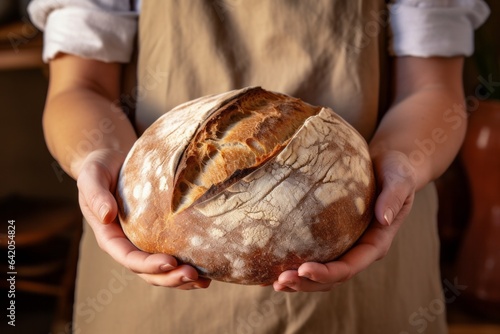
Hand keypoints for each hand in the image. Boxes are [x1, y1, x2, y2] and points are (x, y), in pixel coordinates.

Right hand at [76, 149, 210, 288]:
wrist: (112, 159)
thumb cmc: (100, 167)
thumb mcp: (92, 176)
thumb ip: (95, 195)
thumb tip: (106, 216)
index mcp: (109, 235)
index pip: (128, 257)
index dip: (148, 264)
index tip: (169, 262)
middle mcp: (127, 243)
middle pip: (147, 271)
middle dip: (170, 277)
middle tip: (193, 275)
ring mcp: (144, 241)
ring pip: (162, 269)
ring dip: (181, 278)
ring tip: (204, 280)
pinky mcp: (159, 233)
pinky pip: (173, 255)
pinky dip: (188, 265)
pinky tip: (207, 270)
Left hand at [273, 150, 415, 291]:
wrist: (388, 164)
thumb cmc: (396, 170)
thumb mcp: (399, 180)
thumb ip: (394, 198)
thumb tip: (383, 218)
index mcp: (376, 243)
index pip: (350, 266)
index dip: (327, 272)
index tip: (304, 269)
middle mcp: (359, 249)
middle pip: (332, 277)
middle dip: (306, 283)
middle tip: (279, 281)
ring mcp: (345, 246)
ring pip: (321, 273)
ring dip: (299, 281)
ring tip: (274, 282)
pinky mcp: (333, 237)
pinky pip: (315, 256)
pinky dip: (296, 265)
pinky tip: (274, 266)